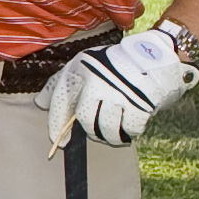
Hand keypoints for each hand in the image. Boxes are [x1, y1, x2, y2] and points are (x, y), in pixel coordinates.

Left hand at [40, 30, 196, 150]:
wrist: (158, 55)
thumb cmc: (116, 65)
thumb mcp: (85, 65)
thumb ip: (62, 84)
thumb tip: (40, 103)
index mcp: (81, 68)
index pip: (60, 99)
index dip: (56, 124)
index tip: (59, 143)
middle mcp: (97, 79)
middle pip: (84, 120)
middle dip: (90, 130)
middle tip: (97, 131)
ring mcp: (118, 92)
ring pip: (104, 128)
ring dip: (109, 135)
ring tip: (115, 131)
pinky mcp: (139, 104)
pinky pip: (128, 130)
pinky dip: (129, 133)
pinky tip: (130, 127)